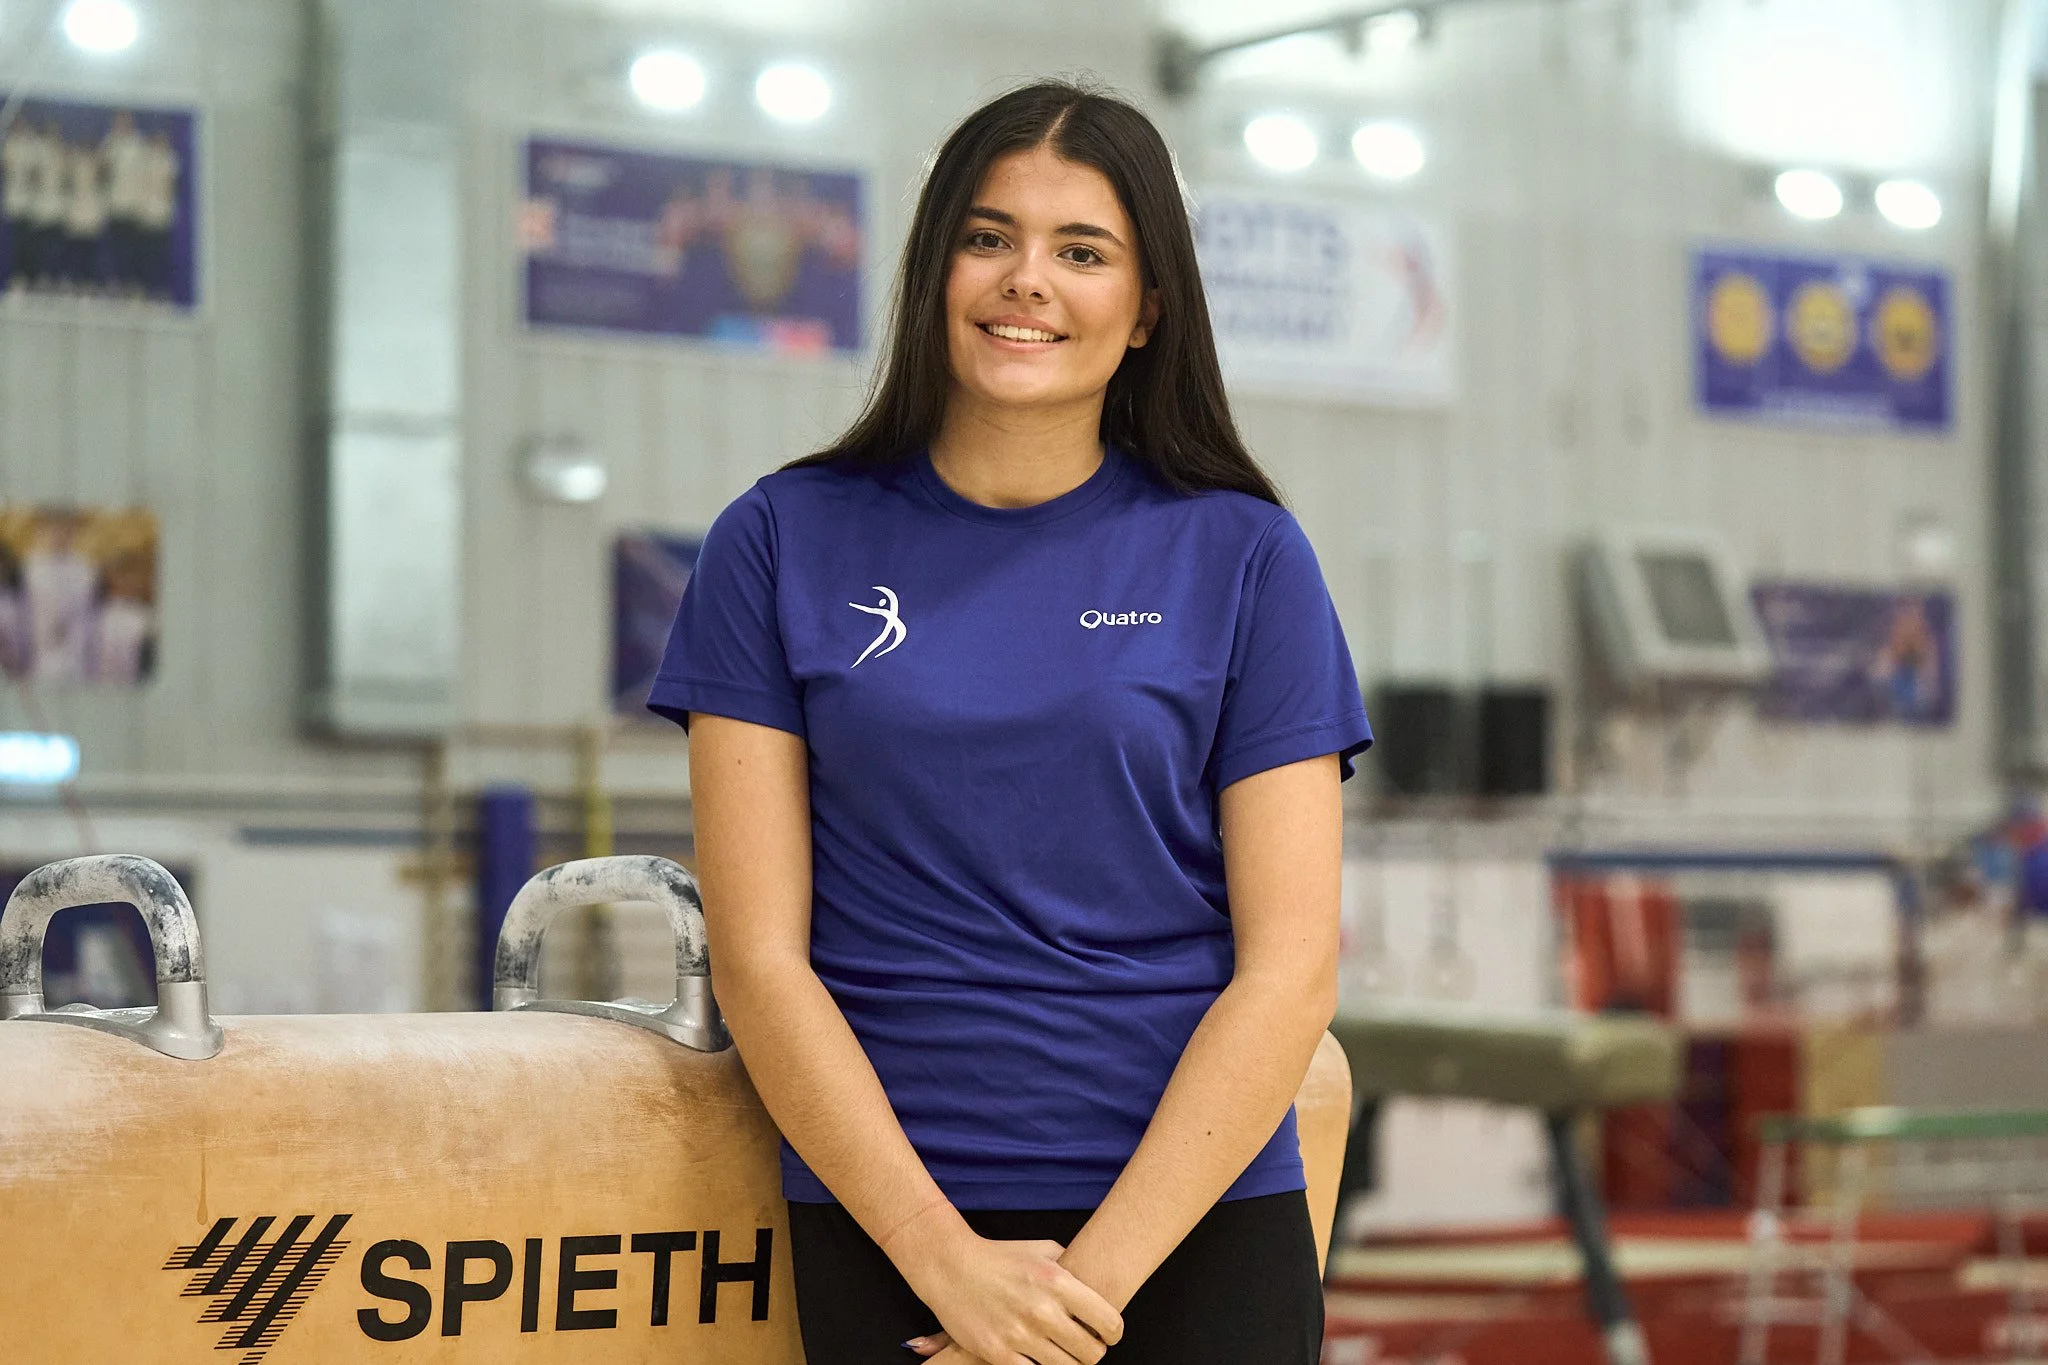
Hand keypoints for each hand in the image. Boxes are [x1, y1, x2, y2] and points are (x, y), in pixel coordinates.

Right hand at [893, 1231, 1121, 1364]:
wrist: (950, 1266)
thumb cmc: (1000, 1257)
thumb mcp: (1043, 1250)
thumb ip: (1073, 1267)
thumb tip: (1099, 1286)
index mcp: (1057, 1281)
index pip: (1108, 1321)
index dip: (1113, 1332)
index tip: (1107, 1334)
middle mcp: (1042, 1310)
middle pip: (1091, 1353)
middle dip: (1093, 1351)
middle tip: (1083, 1345)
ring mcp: (1020, 1335)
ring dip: (1068, 1362)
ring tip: (1061, 1351)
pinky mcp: (998, 1353)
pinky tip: (1037, 1356)